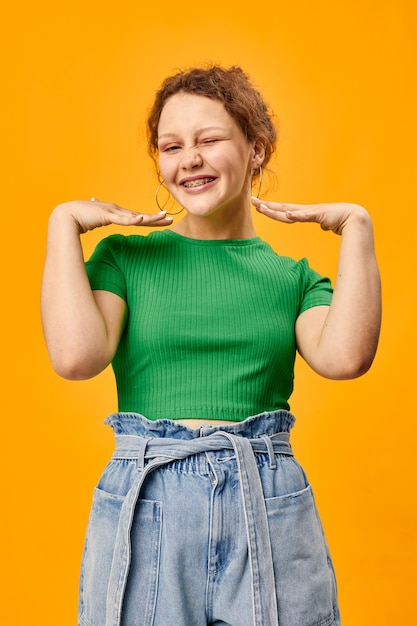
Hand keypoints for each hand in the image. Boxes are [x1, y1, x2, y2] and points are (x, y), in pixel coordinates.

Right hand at [51, 199, 172, 233]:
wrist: (64, 215)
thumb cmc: (78, 218)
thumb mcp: (94, 219)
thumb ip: (98, 217)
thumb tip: (96, 211)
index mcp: (115, 212)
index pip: (136, 217)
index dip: (150, 219)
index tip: (162, 221)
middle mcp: (116, 210)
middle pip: (140, 216)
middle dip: (156, 218)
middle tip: (170, 218)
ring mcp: (111, 211)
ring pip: (134, 216)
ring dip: (149, 218)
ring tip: (163, 218)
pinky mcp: (105, 215)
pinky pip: (121, 219)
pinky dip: (132, 220)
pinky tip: (141, 220)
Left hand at [251, 197, 369, 235]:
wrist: (355, 218)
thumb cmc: (341, 221)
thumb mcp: (326, 223)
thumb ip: (322, 223)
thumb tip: (322, 225)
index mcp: (305, 212)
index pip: (283, 210)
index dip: (270, 208)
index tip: (258, 205)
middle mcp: (305, 210)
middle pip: (282, 208)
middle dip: (266, 206)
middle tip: (252, 201)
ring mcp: (311, 211)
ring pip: (289, 210)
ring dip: (276, 210)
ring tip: (263, 208)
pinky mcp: (319, 214)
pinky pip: (306, 215)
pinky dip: (296, 215)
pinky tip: (287, 214)